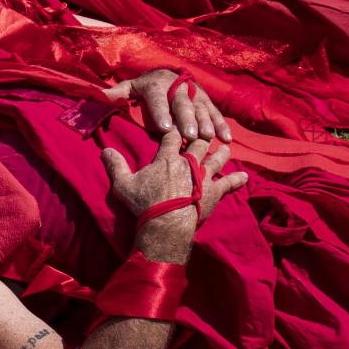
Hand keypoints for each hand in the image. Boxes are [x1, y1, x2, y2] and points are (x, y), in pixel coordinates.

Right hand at [99, 129, 243, 257]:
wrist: (166, 225)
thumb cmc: (144, 204)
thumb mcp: (123, 185)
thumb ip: (115, 165)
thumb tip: (104, 150)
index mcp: (167, 158)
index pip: (171, 136)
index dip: (174, 129)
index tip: (176, 124)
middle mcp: (188, 162)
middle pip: (198, 143)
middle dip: (201, 136)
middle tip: (204, 131)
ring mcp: (204, 176)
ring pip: (217, 158)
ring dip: (221, 153)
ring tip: (225, 147)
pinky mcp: (214, 192)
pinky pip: (229, 183)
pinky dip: (236, 179)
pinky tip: (245, 176)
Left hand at [102, 69, 226, 144]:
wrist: (166, 74)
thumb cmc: (144, 88)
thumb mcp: (128, 87)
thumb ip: (115, 93)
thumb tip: (98, 95)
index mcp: (156, 84)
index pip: (158, 97)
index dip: (161, 112)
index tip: (164, 128)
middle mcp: (178, 86)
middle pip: (182, 103)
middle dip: (186, 119)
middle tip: (189, 135)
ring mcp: (195, 93)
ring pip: (201, 107)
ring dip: (206, 122)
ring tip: (207, 138)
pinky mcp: (206, 100)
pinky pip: (215, 112)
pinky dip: (221, 124)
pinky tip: (225, 138)